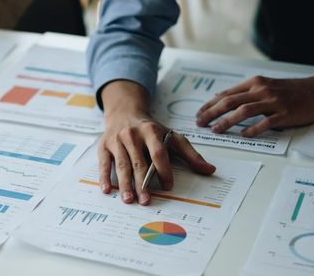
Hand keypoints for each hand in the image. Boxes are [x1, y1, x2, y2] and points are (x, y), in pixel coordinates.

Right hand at [99, 81, 215, 205]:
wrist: (125, 112)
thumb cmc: (151, 129)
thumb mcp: (171, 137)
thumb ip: (190, 154)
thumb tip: (210, 170)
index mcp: (151, 131)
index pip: (158, 152)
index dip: (163, 170)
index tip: (168, 186)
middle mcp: (133, 134)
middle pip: (139, 162)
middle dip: (142, 183)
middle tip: (146, 201)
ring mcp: (117, 140)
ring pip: (121, 165)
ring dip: (125, 184)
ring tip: (129, 200)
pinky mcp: (104, 145)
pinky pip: (104, 163)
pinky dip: (105, 177)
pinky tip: (107, 190)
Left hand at [196, 75, 313, 136]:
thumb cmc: (290, 90)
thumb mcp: (265, 84)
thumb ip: (244, 91)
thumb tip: (221, 98)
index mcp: (254, 83)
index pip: (226, 94)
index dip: (210, 104)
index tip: (198, 113)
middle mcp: (261, 90)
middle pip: (230, 102)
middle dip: (212, 112)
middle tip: (199, 123)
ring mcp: (273, 102)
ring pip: (244, 111)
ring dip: (227, 121)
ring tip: (215, 130)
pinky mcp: (285, 114)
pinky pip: (266, 122)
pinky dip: (253, 129)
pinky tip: (243, 135)